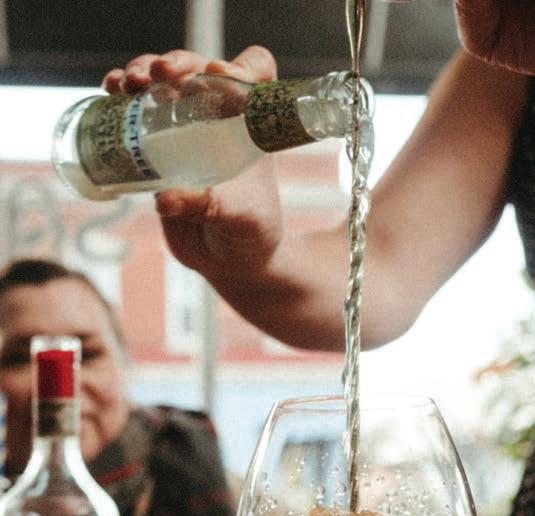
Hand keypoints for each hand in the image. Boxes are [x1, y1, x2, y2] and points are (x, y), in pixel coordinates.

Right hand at [103, 47, 283, 287]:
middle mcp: (218, 119)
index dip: (241, 66)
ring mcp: (185, 130)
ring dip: (142, 72)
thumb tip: (164, 198)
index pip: (255, 74)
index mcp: (251, 125)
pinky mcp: (156, 148)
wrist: (228, 261)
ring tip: (126, 82)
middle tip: (159, 74)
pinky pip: (136, 111)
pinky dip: (120, 96)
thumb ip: (208, 206)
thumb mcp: (239, 220)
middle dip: (176, 63)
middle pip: (197, 70)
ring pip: (162, 84)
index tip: (217, 76)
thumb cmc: (250, 236)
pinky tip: (109, 92)